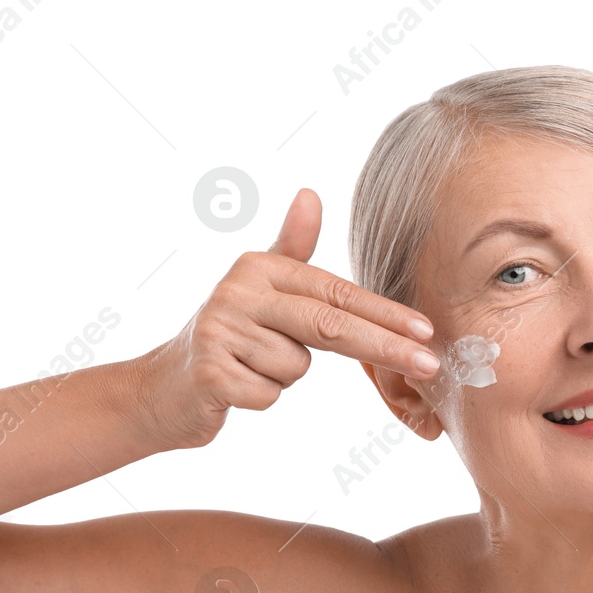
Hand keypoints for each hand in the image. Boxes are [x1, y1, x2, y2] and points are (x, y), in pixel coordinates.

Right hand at [132, 188, 438, 449]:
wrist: (162, 386)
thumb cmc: (227, 336)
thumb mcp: (257, 287)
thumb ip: (290, 247)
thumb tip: (311, 194)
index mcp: (259, 268)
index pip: (336, 291)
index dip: (384, 312)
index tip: (426, 329)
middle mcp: (238, 291)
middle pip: (329, 325)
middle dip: (385, 346)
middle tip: (430, 363)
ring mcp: (220, 331)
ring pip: (296, 368)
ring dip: (283, 377)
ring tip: (250, 367)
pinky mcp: (208, 372)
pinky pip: (268, 395)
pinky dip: (260, 398)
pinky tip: (234, 387)